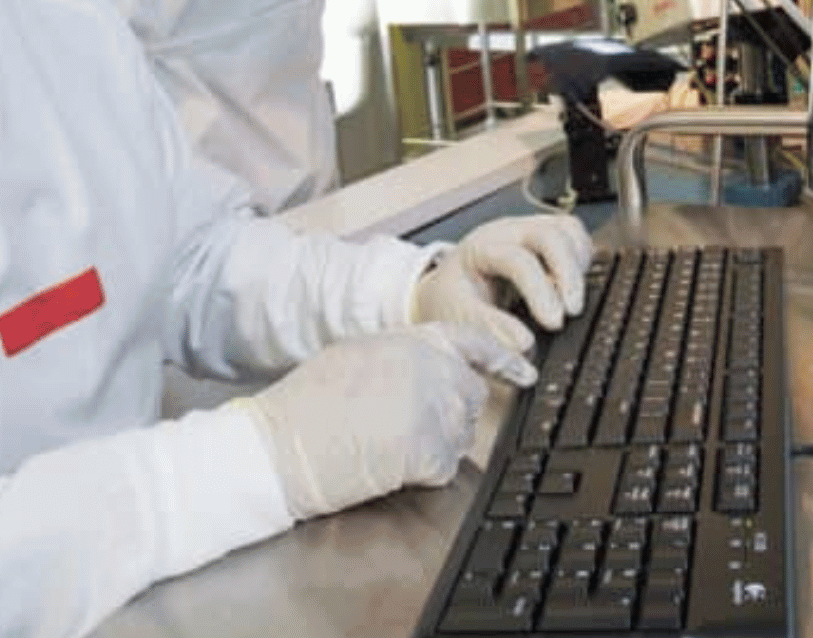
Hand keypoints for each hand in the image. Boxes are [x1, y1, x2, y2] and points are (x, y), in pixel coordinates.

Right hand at [239, 324, 508, 519]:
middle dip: (452, 412)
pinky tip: (389, 462)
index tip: (524, 371)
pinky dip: (423, 472)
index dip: (503, 358)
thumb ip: (405, 355)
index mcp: (416, 340)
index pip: (474, 343)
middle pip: (471, 396)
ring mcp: (438, 412)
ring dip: (436, 442)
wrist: (287, 443)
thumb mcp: (361, 353)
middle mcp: (435, 370)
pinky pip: (445, 466)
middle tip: (413, 424)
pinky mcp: (433, 454)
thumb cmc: (311, 401)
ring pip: (460, 434)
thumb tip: (430, 369)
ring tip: (388, 441)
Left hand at [410, 215, 593, 372]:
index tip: (553, 322)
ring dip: (577, 265)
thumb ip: (489, 329)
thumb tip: (523, 343)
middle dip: (568, 273)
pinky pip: (573, 236)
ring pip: (566, 230)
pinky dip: (581, 259)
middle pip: (549, 235)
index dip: (540, 291)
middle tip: (573, 310)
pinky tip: (574, 287)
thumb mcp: (458, 316)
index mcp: (480, 248)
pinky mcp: (545, 237)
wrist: (449, 286)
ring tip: (573, 300)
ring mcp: (528, 230)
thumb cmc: (454, 300)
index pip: (517, 260)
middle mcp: (507, 233)